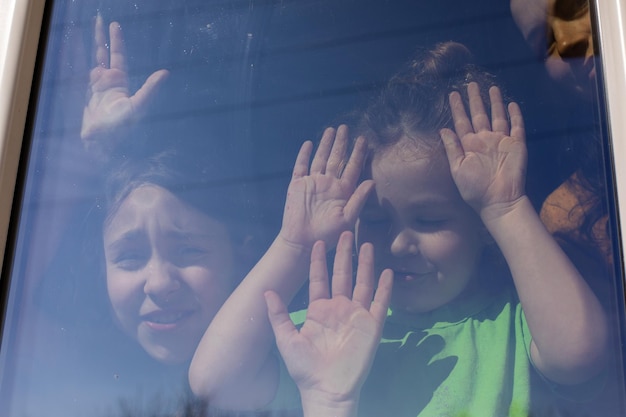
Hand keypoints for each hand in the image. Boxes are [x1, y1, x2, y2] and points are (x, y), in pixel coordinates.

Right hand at [81, 15, 168, 152]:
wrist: (103, 145)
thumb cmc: (122, 128)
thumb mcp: (139, 106)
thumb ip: (150, 89)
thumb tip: (166, 72)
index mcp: (121, 83)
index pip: (119, 56)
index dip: (116, 41)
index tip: (114, 25)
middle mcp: (111, 84)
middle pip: (106, 55)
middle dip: (103, 38)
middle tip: (100, 19)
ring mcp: (100, 90)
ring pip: (95, 63)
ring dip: (93, 49)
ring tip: (88, 32)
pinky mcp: (91, 98)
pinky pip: (87, 78)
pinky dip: (85, 68)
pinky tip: (84, 62)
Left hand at [265, 231, 392, 412]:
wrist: (326, 389)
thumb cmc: (305, 367)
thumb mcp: (286, 338)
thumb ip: (279, 314)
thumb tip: (266, 291)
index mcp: (319, 310)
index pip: (319, 279)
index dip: (319, 261)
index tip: (320, 242)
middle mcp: (339, 308)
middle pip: (343, 275)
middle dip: (344, 254)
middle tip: (346, 232)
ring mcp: (357, 316)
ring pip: (363, 283)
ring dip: (365, 264)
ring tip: (367, 245)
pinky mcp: (372, 326)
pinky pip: (380, 303)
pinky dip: (384, 288)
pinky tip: (387, 272)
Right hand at [279, 125, 373, 249]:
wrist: (303, 243)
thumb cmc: (328, 235)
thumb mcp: (347, 218)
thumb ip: (358, 199)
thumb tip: (372, 181)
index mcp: (343, 191)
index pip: (352, 168)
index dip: (358, 154)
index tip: (364, 140)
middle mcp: (329, 184)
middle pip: (336, 159)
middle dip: (342, 143)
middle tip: (347, 128)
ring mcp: (313, 183)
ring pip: (320, 158)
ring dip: (325, 144)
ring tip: (331, 130)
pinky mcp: (297, 185)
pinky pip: (301, 166)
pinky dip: (304, 155)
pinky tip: (309, 143)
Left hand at [440, 82, 526, 219]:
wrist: (499, 201)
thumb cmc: (475, 189)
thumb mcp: (458, 168)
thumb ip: (452, 148)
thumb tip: (442, 129)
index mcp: (469, 145)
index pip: (461, 122)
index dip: (457, 108)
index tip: (452, 94)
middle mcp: (485, 140)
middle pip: (479, 114)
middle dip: (474, 99)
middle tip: (470, 84)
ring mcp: (501, 141)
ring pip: (497, 116)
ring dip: (494, 102)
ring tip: (491, 88)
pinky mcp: (517, 144)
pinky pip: (516, 126)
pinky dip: (515, 114)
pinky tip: (511, 104)